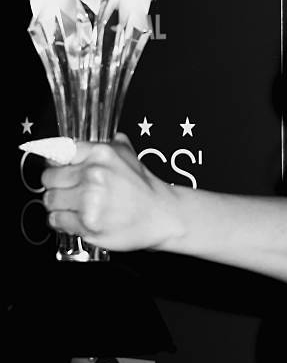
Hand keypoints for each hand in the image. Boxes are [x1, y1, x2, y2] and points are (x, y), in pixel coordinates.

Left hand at [41, 133, 181, 251]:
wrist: (162, 215)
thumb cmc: (145, 189)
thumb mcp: (130, 157)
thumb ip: (109, 145)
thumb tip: (91, 140)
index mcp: (101, 153)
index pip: (58, 154)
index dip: (57, 164)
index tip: (59, 170)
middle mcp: (94, 174)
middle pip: (49, 178)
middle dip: (57, 186)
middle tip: (71, 191)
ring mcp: (89, 199)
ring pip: (50, 200)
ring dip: (59, 205)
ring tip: (76, 207)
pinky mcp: (87, 223)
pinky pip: (57, 220)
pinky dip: (63, 221)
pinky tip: (78, 218)